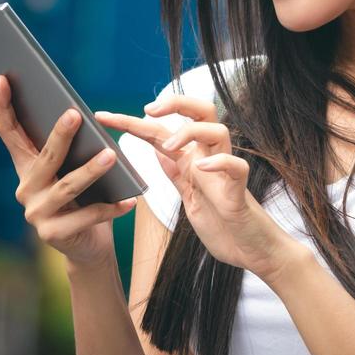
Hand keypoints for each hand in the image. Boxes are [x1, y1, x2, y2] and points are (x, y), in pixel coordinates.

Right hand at [0, 74, 135, 269]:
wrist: (86, 245)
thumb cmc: (83, 198)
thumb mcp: (72, 170)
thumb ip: (69, 149)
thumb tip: (79, 114)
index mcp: (27, 167)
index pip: (8, 132)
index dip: (3, 105)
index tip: (2, 78)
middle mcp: (25, 189)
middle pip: (44, 158)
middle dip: (60, 135)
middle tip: (75, 114)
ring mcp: (36, 213)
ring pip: (67, 187)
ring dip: (90, 171)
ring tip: (110, 155)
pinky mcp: (52, 234)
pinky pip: (87, 217)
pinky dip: (110, 208)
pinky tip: (129, 200)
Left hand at [95, 98, 296, 281]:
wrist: (251, 251)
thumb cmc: (222, 224)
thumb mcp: (188, 198)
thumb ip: (175, 173)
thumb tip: (156, 149)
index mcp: (193, 159)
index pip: (162, 131)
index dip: (132, 121)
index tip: (102, 116)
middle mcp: (210, 158)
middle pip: (201, 112)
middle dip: (175, 103)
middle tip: (148, 109)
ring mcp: (225, 172)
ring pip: (218, 131)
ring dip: (191, 132)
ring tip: (169, 144)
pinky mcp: (239, 191)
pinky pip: (235, 167)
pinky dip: (219, 162)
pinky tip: (200, 166)